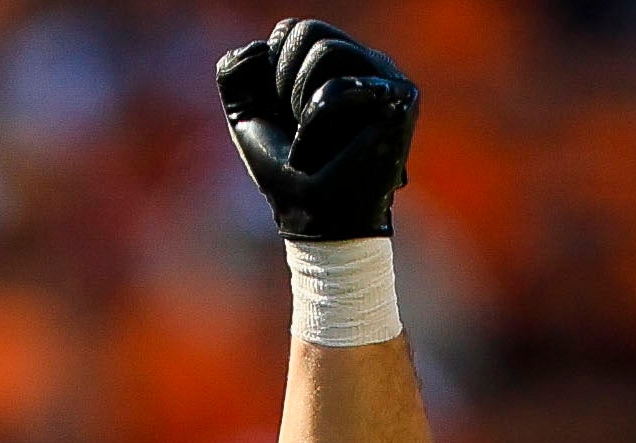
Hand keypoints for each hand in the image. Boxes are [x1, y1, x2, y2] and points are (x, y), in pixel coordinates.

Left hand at [216, 18, 419, 240]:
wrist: (312, 218)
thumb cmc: (285, 172)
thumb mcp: (245, 114)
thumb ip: (234, 70)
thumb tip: (260, 48)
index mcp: (336, 61)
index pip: (292, 30)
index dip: (271, 71)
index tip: (280, 114)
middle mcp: (366, 62)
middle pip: (309, 31)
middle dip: (283, 82)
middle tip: (294, 126)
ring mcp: (387, 77)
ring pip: (325, 51)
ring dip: (299, 104)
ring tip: (310, 138)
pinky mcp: (401, 98)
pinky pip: (341, 88)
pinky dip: (315, 124)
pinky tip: (323, 150)